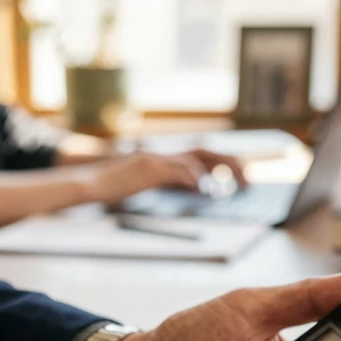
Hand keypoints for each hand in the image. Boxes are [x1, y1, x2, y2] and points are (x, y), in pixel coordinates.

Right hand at [89, 149, 246, 201]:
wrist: (91, 185)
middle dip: (231, 163)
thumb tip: (199, 189)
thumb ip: (174, 184)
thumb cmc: (116, 190)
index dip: (224, 163)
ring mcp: (157, 159)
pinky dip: (194, 178)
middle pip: (206, 151)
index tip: (241, 176)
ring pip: (198, 157)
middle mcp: (165, 154)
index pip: (202, 155)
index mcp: (166, 158)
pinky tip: (203, 189)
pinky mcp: (150, 169)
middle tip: (249, 180)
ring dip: (221, 168)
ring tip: (237, 182)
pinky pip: (178, 170)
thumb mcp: (151, 186)